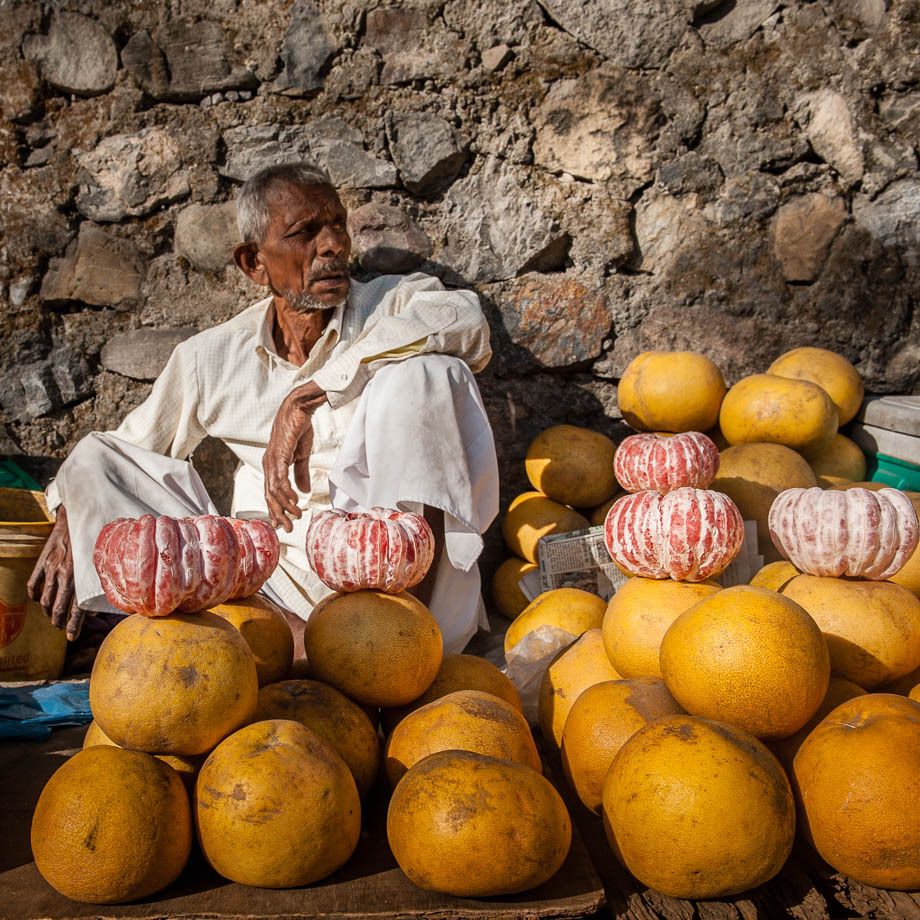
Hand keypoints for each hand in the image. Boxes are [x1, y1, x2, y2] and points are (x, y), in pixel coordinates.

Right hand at [26, 505, 90, 639]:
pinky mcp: (43, 561)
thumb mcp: (102, 561)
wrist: (80, 515)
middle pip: (59, 607)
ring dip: (48, 612)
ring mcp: (52, 568)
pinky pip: (33, 584)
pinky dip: (34, 595)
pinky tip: (39, 600)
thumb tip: (99, 607)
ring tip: (53, 617)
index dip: (74, 625)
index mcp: (83, 576)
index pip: (77, 608)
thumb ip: (101, 583)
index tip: (72, 637)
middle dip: (59, 621)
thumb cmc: (96, 540)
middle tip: (62, 627)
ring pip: (45, 600)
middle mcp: (66, 574)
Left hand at [263, 381, 327, 531]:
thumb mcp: (302, 455)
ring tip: (295, 516)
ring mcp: (272, 460)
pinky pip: (280, 479)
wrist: (300, 408)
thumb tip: (303, 491)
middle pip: (270, 495)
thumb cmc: (299, 427)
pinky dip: (286, 493)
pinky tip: (294, 501)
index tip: (282, 523)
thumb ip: (301, 473)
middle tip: (288, 528)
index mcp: (273, 464)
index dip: (276, 509)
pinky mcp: (279, 455)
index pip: (271, 492)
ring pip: (274, 490)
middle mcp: (269, 463)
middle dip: (279, 513)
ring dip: (285, 506)